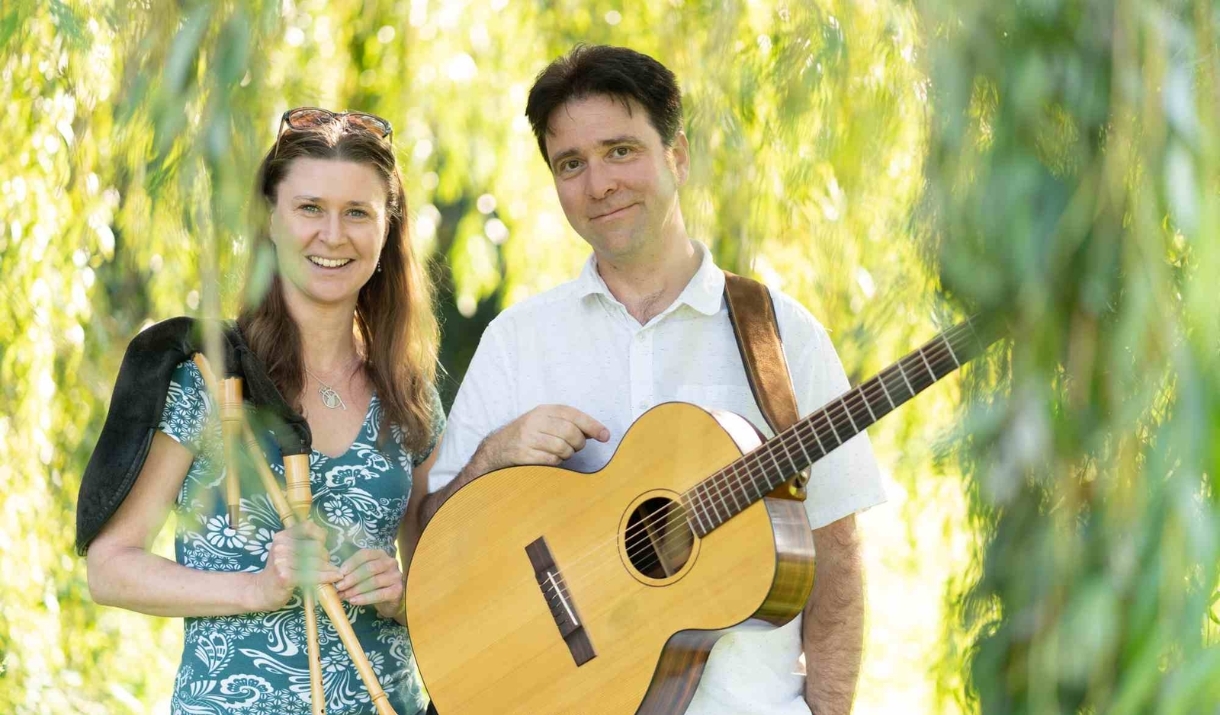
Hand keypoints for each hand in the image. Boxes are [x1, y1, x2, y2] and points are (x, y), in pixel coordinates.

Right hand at [248, 522, 339, 611]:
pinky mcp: (285, 576)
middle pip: (316, 547)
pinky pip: (313, 575)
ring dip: (329, 569)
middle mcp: (280, 546)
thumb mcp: (286, 552)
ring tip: (336, 573)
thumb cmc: (279, 571)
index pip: (307, 527)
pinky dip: (326, 577)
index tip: (325, 544)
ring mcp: (282, 561)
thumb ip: (302, 542)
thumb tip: (326, 535)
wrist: (261, 591)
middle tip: (329, 565)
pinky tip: (334, 578)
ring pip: (316, 562)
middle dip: (326, 557)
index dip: (320, 534)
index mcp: (282, 537)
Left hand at [336, 548, 404, 620]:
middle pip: (369, 568)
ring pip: (374, 581)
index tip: (339, 574)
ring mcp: (396, 576)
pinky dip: (365, 598)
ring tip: (344, 595)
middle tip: (339, 587)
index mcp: (380, 554)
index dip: (351, 563)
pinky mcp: (397, 591)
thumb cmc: (373, 583)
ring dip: (356, 589)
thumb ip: (351, 573)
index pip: (365, 554)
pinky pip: (379, 594)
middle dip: (352, 578)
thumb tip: (334, 578)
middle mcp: (390, 562)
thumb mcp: (363, 574)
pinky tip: (354, 601)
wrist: (389, 599)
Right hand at [476, 405, 609, 471]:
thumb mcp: (545, 421)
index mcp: (543, 410)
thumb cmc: (528, 435)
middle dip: (579, 443)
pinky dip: (555, 463)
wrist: (497, 448)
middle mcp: (535, 421)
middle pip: (570, 433)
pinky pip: (551, 461)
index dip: (592, 425)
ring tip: (560, 453)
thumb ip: (568, 423)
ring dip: (567, 455)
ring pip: (562, 448)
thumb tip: (597, 432)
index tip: (605, 436)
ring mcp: (528, 438)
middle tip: (576, 447)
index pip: (573, 415)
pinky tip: (549, 459)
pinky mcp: (523, 455)